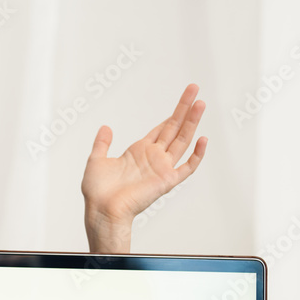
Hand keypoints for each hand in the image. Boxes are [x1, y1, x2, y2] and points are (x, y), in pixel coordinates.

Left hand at [81, 83, 207, 252]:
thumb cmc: (97, 192)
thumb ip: (102, 143)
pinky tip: (203, 139)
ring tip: (200, 103)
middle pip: (174, 128)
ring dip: (192, 122)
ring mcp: (161, 168)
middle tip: (195, 90)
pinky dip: (196, 155)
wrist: (101, 210)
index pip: (161, 129)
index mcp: (138, 152)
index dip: (172, 114)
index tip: (184, 100)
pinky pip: (187, 168)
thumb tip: (106, 127)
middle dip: (185, 109)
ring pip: (182, 140)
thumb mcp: (96, 160)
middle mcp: (153, 158)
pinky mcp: (166, 181)